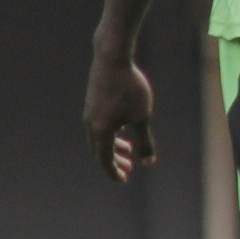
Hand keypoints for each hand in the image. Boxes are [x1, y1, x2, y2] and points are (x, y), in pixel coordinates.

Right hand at [84, 49, 157, 183]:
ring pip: (99, 137)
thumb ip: (145, 141)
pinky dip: (110, 133)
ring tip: (129, 149)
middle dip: (114, 161)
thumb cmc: (130, 88)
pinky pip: (99, 125)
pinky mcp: (92, 101)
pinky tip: (123, 127)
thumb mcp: (142, 117)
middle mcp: (91, 124)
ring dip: (113, 146)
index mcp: (101, 132)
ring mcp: (90, 112)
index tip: (124, 179)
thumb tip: (149, 162)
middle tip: (129, 168)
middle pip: (100, 151)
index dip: (114, 172)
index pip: (104, 161)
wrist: (112, 58)